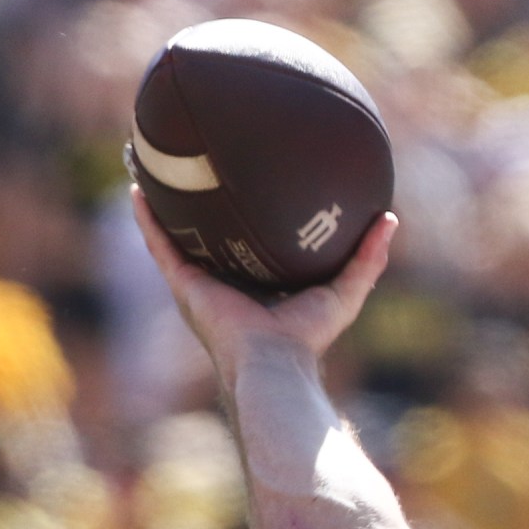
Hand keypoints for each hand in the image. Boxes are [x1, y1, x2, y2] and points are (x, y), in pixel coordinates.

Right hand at [130, 186, 395, 378]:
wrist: (275, 361)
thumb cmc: (309, 336)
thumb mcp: (346, 289)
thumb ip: (368, 257)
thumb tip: (390, 218)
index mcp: (258, 283)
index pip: (251, 245)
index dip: (248, 220)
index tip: (250, 185)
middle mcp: (225, 282)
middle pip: (209, 238)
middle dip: (201, 210)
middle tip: (199, 168)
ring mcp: (200, 283)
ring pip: (176, 237)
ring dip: (165, 206)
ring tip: (157, 167)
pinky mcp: (184, 285)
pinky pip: (160, 245)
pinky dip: (147, 219)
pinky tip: (138, 188)